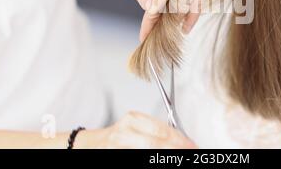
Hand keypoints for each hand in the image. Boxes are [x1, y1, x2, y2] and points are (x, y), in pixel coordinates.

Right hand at [75, 111, 195, 148]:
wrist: (89, 146)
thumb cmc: (116, 138)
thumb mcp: (136, 127)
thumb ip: (156, 132)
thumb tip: (181, 141)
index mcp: (133, 119)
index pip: (162, 130)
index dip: (180, 140)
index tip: (192, 145)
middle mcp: (124, 132)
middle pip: (155, 143)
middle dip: (175, 149)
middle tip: (189, 151)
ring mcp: (118, 146)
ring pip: (149, 150)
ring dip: (166, 156)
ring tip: (178, 156)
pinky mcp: (114, 155)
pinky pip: (138, 157)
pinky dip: (153, 159)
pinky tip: (161, 160)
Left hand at [127, 0, 208, 41]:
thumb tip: (145, 2)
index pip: (155, 11)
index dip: (148, 26)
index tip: (143, 38)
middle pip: (171, 14)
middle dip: (162, 22)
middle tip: (154, 30)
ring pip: (186, 11)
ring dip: (176, 19)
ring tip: (168, 26)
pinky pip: (200, 3)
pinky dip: (193, 16)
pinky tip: (186, 25)